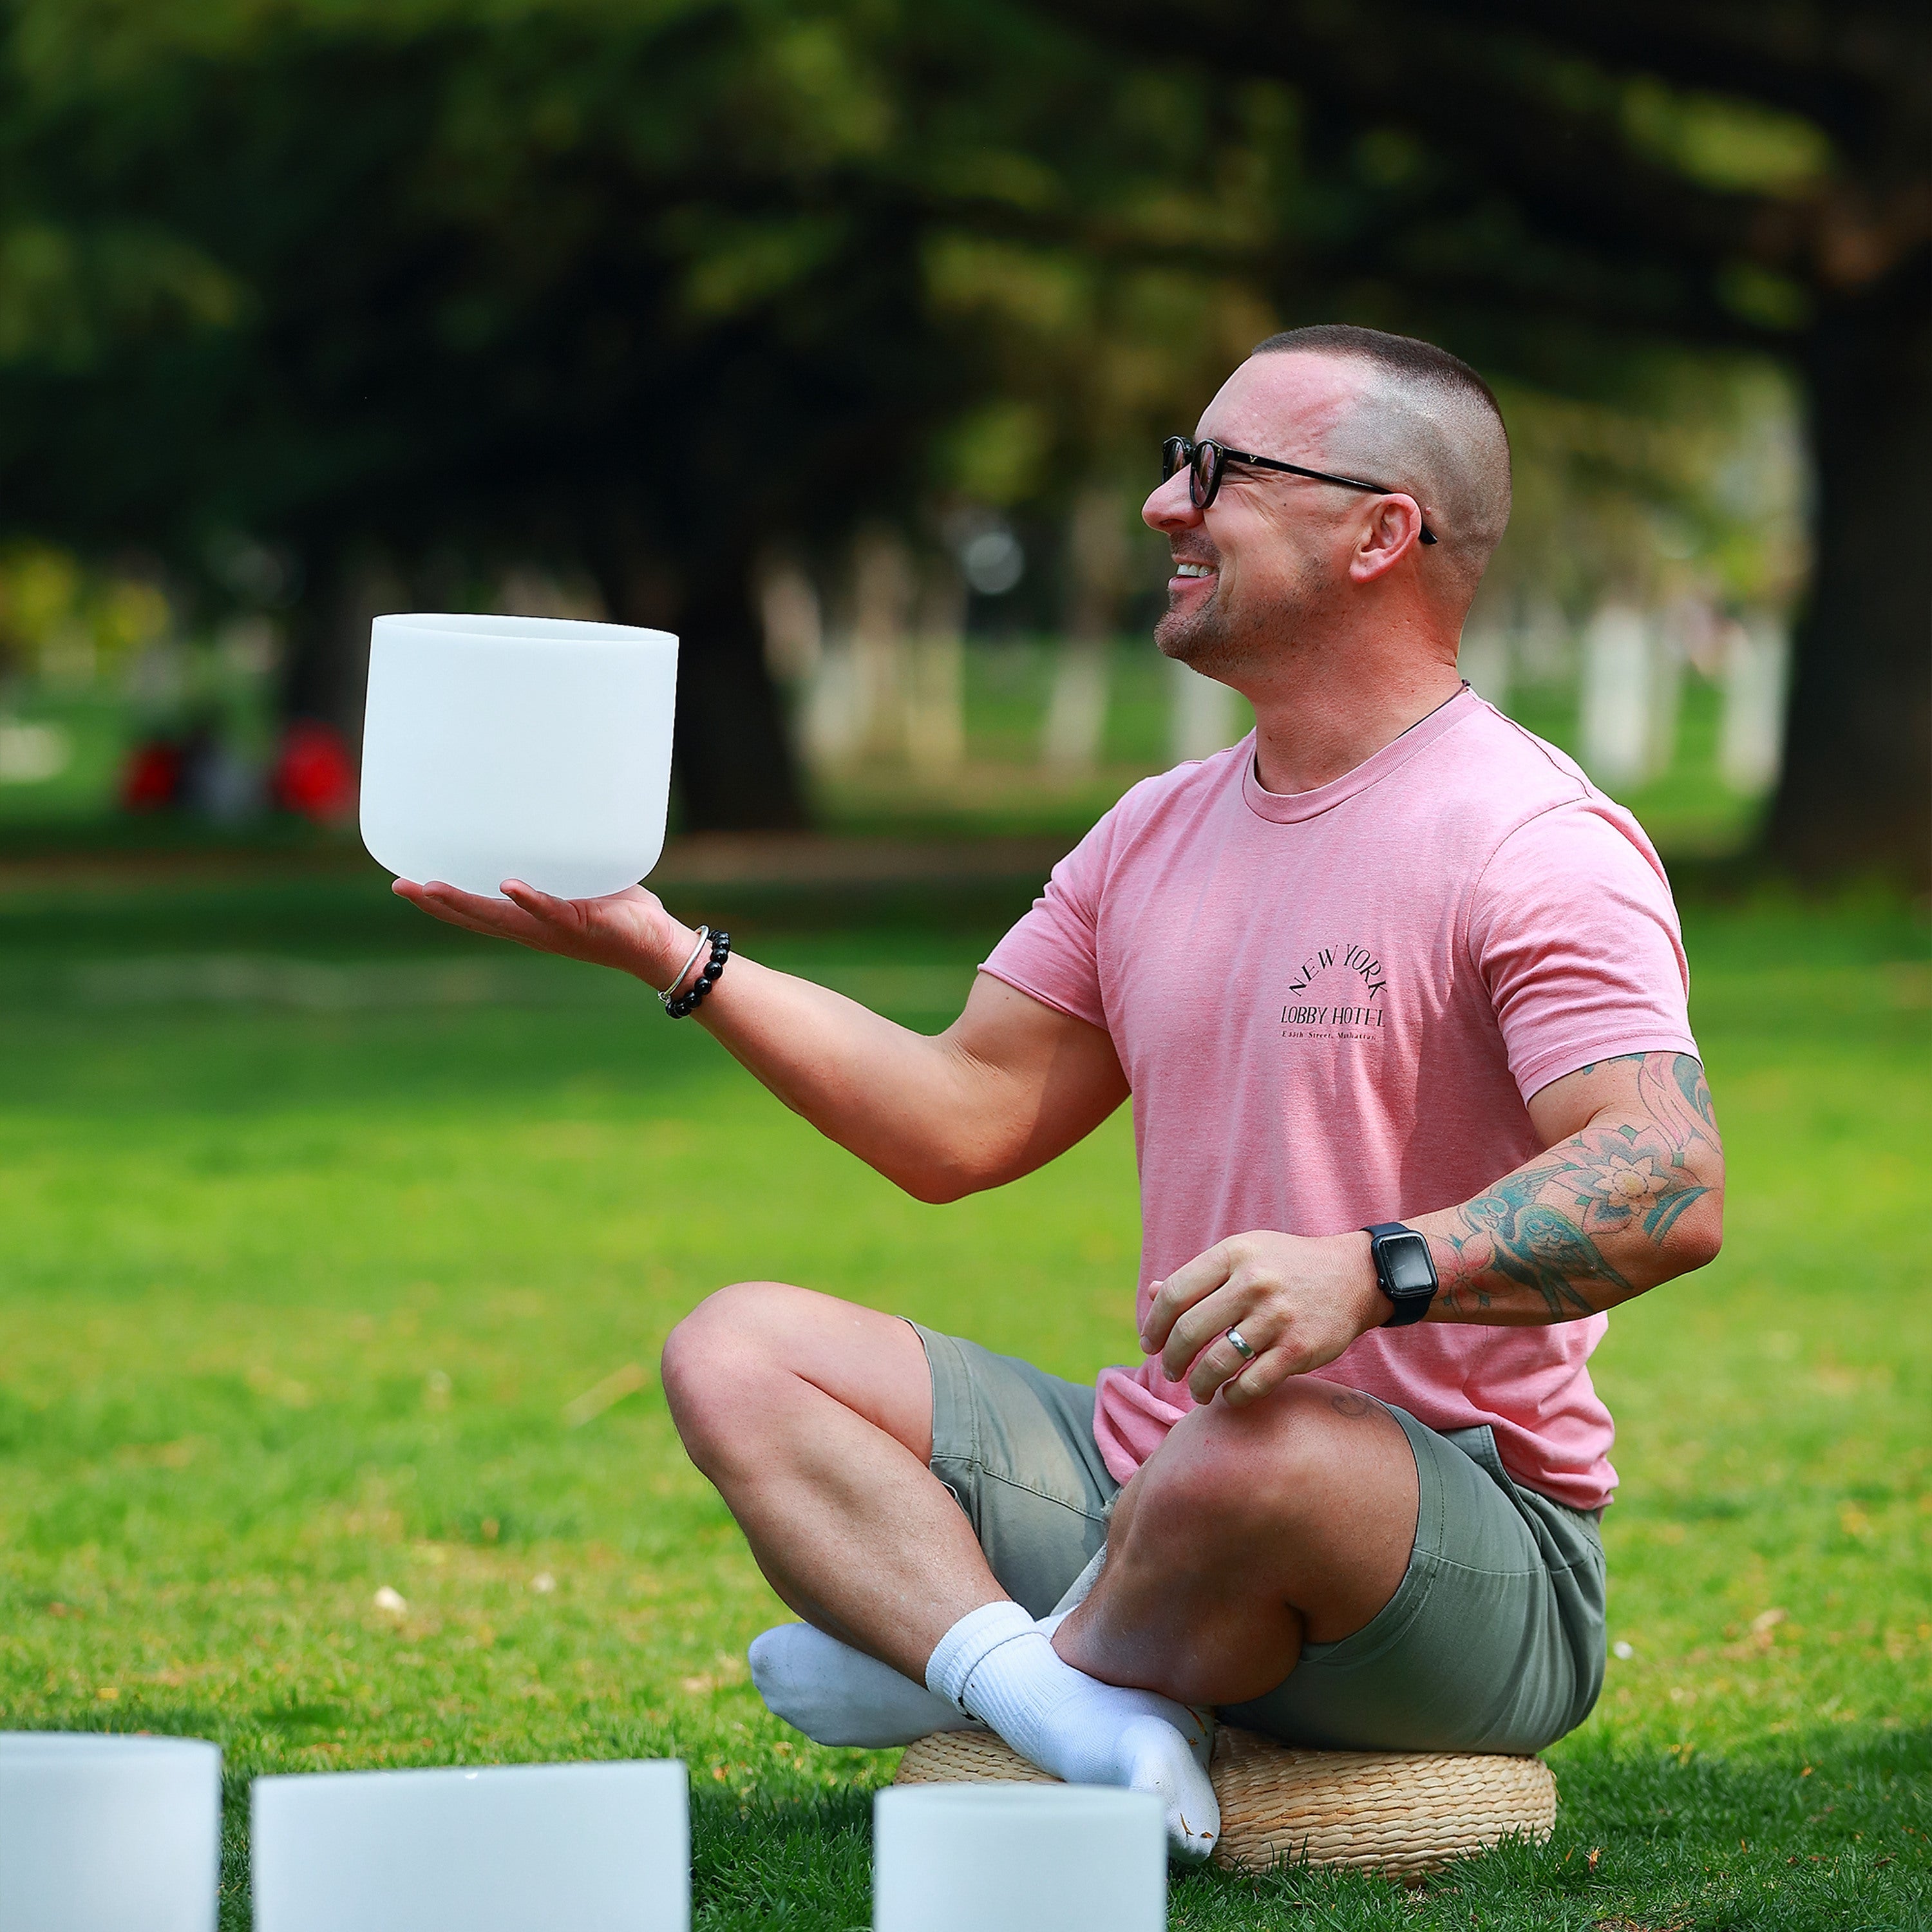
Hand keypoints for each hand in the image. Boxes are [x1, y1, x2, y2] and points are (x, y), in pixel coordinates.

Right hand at [391, 877, 692, 987]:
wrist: (659, 945)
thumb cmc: (621, 911)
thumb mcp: (583, 883)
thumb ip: (563, 859)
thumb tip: (549, 814)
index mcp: (529, 920)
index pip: (476, 912)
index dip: (440, 902)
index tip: (404, 882)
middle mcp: (534, 929)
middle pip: (475, 917)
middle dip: (437, 903)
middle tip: (400, 885)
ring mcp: (555, 929)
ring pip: (502, 918)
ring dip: (467, 903)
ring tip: (433, 886)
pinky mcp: (583, 924)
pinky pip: (552, 911)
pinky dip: (530, 899)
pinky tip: (508, 886)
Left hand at [1138, 1230, 1385, 1407]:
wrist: (1354, 1275)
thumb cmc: (1287, 1266)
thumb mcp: (1243, 1255)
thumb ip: (1199, 1275)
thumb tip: (1151, 1294)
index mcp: (1233, 1254)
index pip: (1175, 1294)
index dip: (1154, 1325)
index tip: (1150, 1344)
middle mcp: (1253, 1283)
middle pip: (1190, 1331)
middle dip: (1172, 1360)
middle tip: (1170, 1372)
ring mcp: (1277, 1317)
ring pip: (1217, 1363)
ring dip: (1198, 1384)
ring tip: (1196, 1390)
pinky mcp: (1299, 1349)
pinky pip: (1252, 1384)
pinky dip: (1233, 1395)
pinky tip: (1229, 1394)